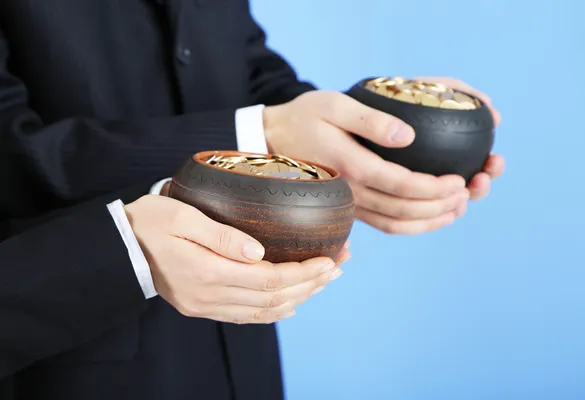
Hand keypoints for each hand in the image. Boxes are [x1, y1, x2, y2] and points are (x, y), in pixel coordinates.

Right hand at [124, 195, 349, 323]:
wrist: (117, 247)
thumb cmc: (149, 223)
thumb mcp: (182, 217)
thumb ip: (221, 236)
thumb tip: (260, 252)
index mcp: (208, 272)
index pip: (271, 279)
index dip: (305, 272)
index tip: (331, 260)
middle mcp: (211, 295)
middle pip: (275, 297)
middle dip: (312, 283)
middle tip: (340, 265)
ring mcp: (207, 306)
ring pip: (265, 310)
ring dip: (300, 296)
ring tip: (326, 280)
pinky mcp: (203, 307)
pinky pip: (247, 316)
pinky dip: (274, 311)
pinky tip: (293, 302)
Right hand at [263, 80, 503, 234]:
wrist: (271, 141)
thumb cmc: (304, 117)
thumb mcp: (333, 105)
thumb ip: (370, 120)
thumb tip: (409, 137)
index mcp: (351, 167)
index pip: (401, 186)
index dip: (434, 188)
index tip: (459, 180)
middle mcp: (351, 193)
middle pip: (404, 211)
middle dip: (441, 206)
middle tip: (468, 193)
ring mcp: (349, 205)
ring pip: (396, 224)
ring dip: (430, 221)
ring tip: (458, 210)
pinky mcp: (348, 208)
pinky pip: (383, 225)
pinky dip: (411, 227)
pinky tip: (430, 219)